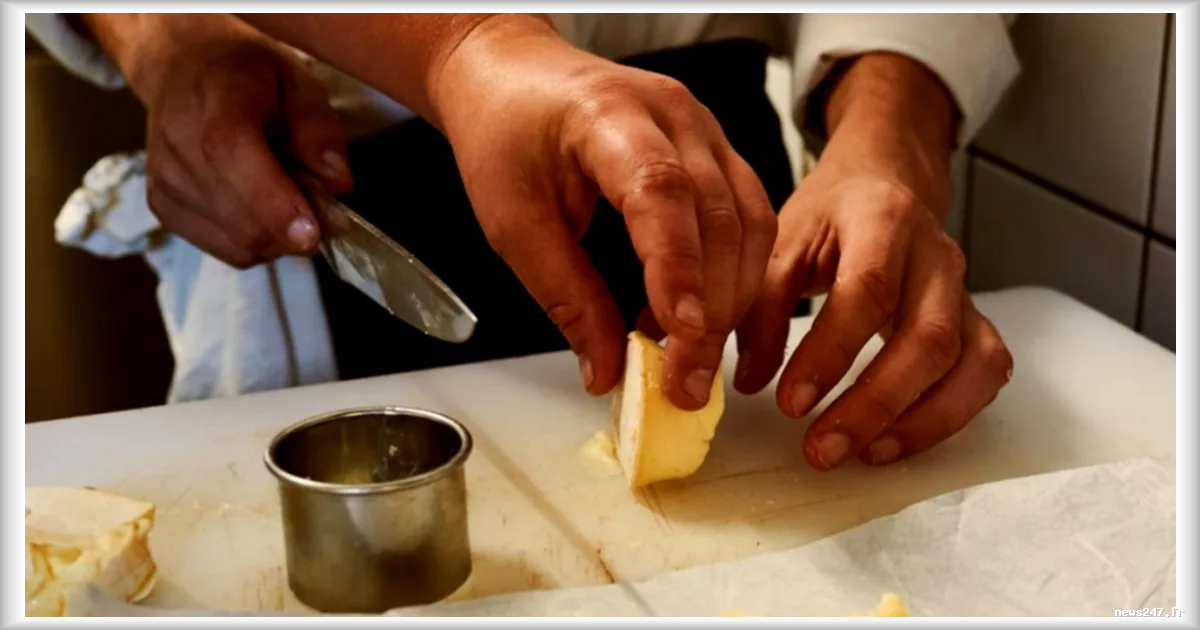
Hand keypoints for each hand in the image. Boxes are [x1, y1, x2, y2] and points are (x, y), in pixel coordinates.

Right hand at [84, 13, 352, 266]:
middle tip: (318, 203)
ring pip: (238, 243)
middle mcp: (180, 143)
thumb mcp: (299, 82)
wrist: (184, 68)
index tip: (311, 235)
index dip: (273, 203)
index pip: (233, 155)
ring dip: (277, 235)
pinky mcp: (162, 207)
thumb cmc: (251, 75)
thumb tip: (337, 182)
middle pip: (240, 218)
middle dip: (292, 229)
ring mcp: (165, 180)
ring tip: (282, 193)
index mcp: (218, 98)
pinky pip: (226, 250)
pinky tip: (258, 207)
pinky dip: (256, 241)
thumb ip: (319, 129)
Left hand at [430, 16, 777, 408]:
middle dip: (711, 310)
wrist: (514, 78)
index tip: (681, 330)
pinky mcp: (715, 155)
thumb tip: (608, 368)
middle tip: (687, 382)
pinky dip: (732, 278)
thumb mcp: (513, 221)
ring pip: (750, 224)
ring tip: (693, 362)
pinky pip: (748, 220)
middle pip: (719, 216)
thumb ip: (564, 296)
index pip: (660, 190)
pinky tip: (699, 321)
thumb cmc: (506, 132)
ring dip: (730, 302)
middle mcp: (674, 115)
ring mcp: (704, 132)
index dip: (677, 266)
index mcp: (609, 114)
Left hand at [734, 54, 1013, 469]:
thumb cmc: (827, 217)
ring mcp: (965, 289)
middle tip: (821, 450)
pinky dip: (949, 416)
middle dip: (875, 405)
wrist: (884, 182)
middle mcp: (936, 254)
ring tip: (863, 454)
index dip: (829, 354)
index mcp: (882, 218)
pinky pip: (984, 374)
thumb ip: (761, 309)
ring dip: (920, 421)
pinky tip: (897, 440)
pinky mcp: (976, 320)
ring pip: (970, 363)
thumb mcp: (780, 244)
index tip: (790, 403)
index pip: (867, 291)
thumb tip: (750, 383)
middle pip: (929, 338)